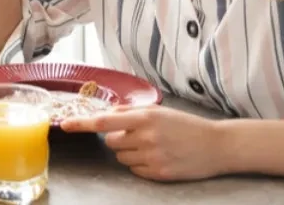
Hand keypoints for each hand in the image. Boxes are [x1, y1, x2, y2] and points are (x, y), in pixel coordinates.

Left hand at [59, 105, 225, 181]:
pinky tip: (158, 157)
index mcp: (145, 118)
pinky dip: (140, 164)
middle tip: (139, 135)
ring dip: (129, 152)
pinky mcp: (158, 173)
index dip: (82, 123)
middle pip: (111, 141)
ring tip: (152, 146)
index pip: (104, 121)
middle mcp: (146, 137)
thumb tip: (106, 112)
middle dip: (119, 138)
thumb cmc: (186, 125)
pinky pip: (134, 169)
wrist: (217, 146)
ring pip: (121, 157)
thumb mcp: (159, 111)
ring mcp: (153, 157)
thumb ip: (131, 111)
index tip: (65, 124)